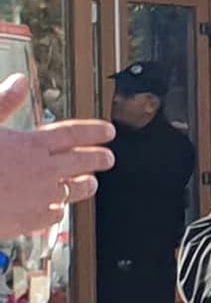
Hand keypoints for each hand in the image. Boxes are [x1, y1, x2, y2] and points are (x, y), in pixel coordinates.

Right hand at [0, 73, 114, 236]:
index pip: (72, 134)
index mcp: (29, 144)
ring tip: (90, 183)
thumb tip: (20, 81)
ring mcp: (39, 197)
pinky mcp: (30, 221)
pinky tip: (57, 208)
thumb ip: (3, 102)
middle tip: (109, 158)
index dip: (94, 132)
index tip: (109, 131)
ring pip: (75, 191)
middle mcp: (41, 171)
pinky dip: (58, 209)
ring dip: (85, 185)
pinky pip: (56, 215)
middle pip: (83, 163)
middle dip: (99, 159)